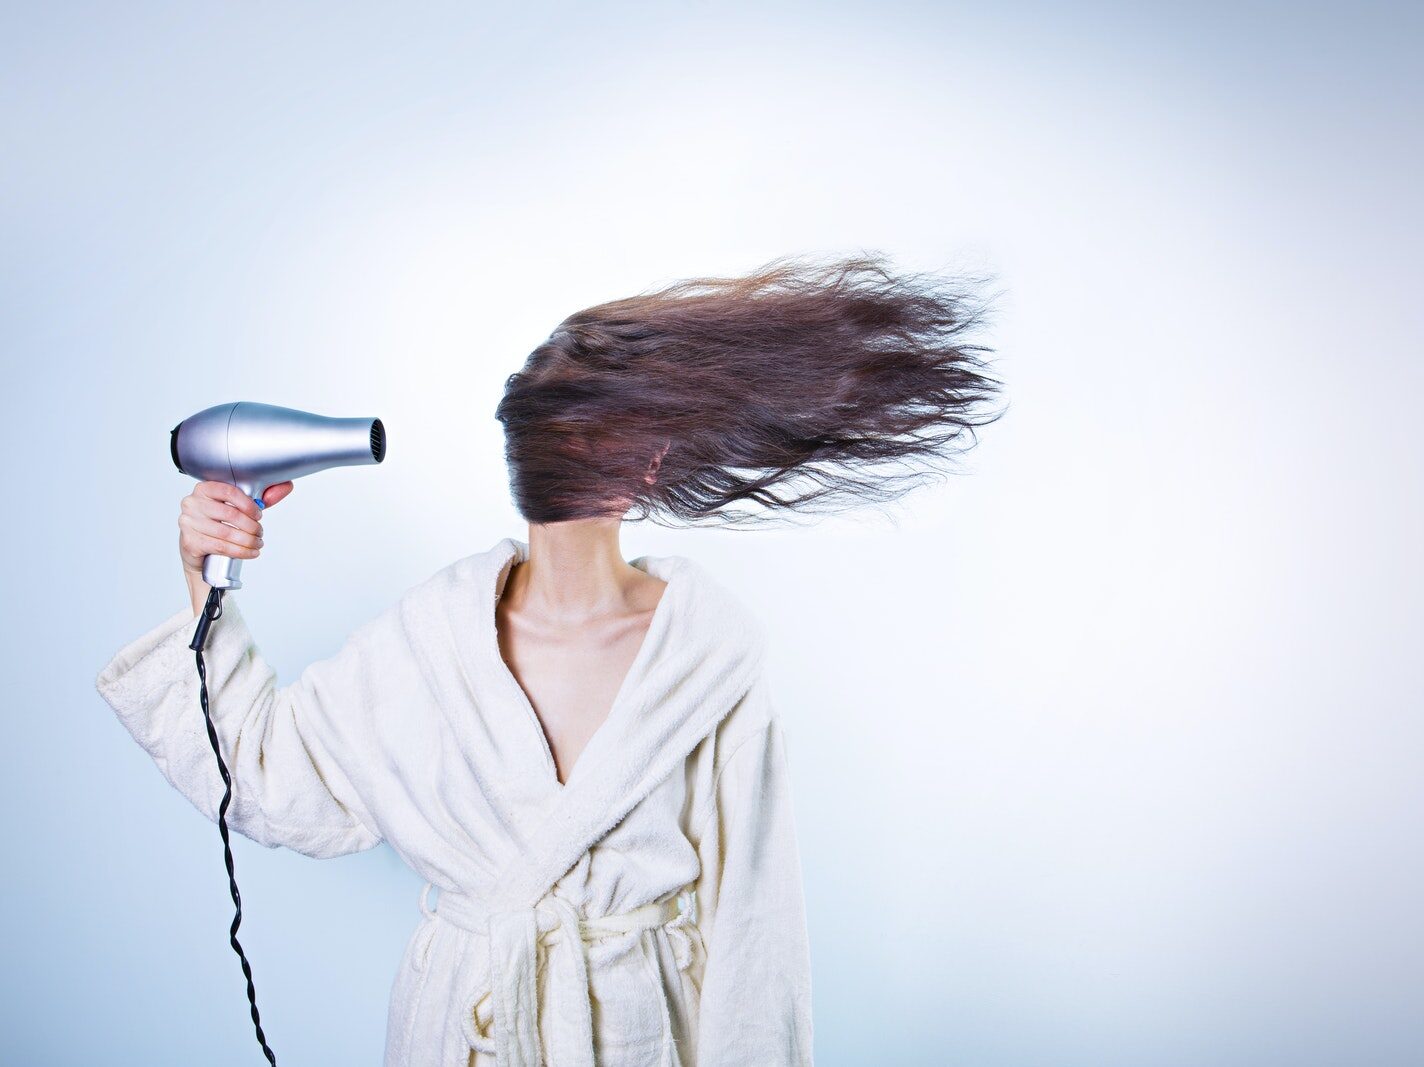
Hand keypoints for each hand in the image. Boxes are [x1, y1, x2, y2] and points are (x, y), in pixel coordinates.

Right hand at [179, 481, 293, 610]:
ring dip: (248, 541)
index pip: (229, 491)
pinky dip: (240, 551)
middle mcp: (192, 503)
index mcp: (204, 489)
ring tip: (258, 543)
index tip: (258, 514)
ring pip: (227, 533)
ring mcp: (188, 523)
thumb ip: (260, 497)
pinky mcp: (190, 542)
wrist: (199, 550)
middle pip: (230, 514)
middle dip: (251, 526)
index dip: (248, 504)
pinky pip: (221, 547)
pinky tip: (250, 552)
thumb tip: (285, 487)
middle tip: (260, 532)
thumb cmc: (219, 523)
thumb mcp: (239, 508)